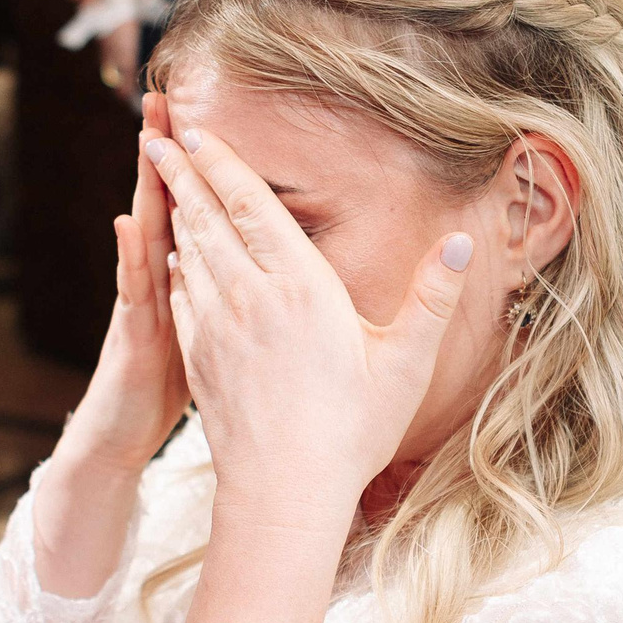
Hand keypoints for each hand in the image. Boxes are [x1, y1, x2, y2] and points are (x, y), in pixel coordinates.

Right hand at [61, 95, 188, 472]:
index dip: (199, 167)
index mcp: (189, 279)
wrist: (121, 440)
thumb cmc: (169, 390)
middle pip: (165, 207)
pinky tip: (127, 224)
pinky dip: (127, 257)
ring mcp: (142, 307)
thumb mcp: (205, 336)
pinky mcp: (133, 340)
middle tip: (164, 97)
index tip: (202, 115)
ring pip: (145, 237)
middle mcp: (158, 282)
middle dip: (165, 154)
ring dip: (144, 187)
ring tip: (146, 137)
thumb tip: (254, 267)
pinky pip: (132, 293)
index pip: (195, 212)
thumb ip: (220, 297)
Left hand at [144, 126, 468, 518]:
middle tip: (158, 138)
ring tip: (166, 180)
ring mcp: (216, 327)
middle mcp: (249, 296)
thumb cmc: (352, 430)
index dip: (222, 163)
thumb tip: (463, 241)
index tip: (196, 131)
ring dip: (176, 212)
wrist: (283, 491)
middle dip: (183, 173)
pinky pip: (182, 297)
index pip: (251, 206)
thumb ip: (432, 298)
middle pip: (208, 218)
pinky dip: (176, 266)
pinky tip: (177, 256)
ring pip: (190, 253)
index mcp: (299, 286)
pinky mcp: (199, 358)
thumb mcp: (405, 363)